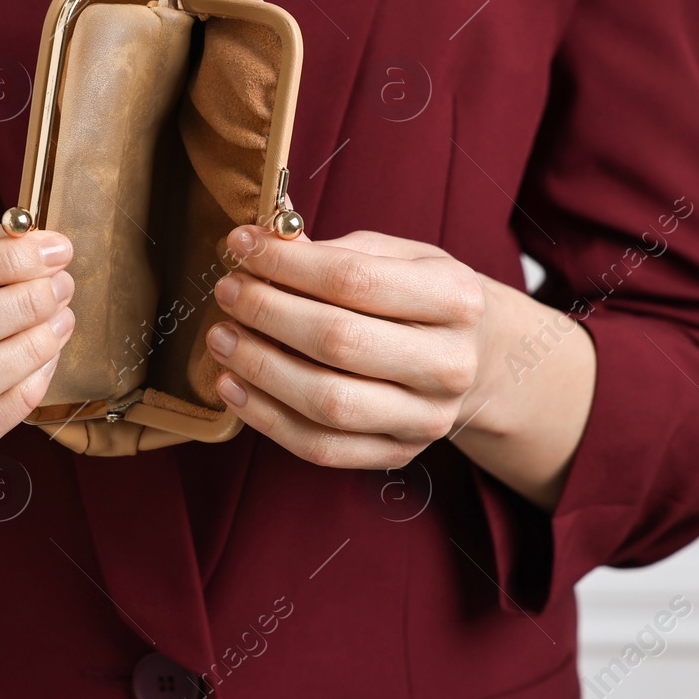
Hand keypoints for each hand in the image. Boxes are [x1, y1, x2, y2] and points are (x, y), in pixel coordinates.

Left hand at [205, 227, 484, 469]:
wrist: (476, 359)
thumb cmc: (421, 298)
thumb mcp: (397, 257)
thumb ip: (332, 251)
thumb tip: (259, 243)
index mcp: (455, 300)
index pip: (354, 280)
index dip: (286, 263)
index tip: (241, 246)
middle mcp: (449, 364)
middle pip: (338, 341)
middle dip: (267, 313)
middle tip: (228, 293)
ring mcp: (427, 418)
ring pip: (327, 402)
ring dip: (260, 369)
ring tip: (222, 339)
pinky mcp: (399, 454)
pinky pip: (320, 447)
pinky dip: (266, 418)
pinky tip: (234, 386)